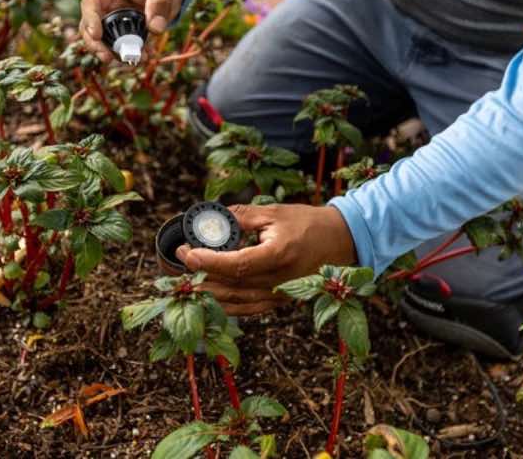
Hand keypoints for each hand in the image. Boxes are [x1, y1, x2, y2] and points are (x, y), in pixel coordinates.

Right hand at [79, 0, 186, 60]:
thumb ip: (159, 6)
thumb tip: (156, 30)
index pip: (91, 1)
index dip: (90, 19)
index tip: (96, 36)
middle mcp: (108, 2)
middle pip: (91, 24)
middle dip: (96, 44)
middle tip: (107, 58)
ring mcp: (115, 16)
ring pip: (104, 38)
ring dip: (114, 51)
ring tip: (132, 60)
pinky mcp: (126, 29)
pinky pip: (123, 43)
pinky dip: (131, 51)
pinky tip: (145, 56)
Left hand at [176, 204, 356, 314]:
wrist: (341, 241)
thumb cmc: (307, 223)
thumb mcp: (273, 213)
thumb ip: (241, 217)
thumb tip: (210, 220)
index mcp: (279, 255)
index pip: (236, 265)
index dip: (209, 261)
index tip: (187, 251)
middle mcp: (279, 280)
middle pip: (232, 285)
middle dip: (201, 273)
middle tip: (181, 257)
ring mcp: (281, 295)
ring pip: (237, 301)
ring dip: (208, 292)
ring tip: (187, 278)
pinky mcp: (280, 301)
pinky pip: (248, 308)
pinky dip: (226, 306)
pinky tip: (209, 298)